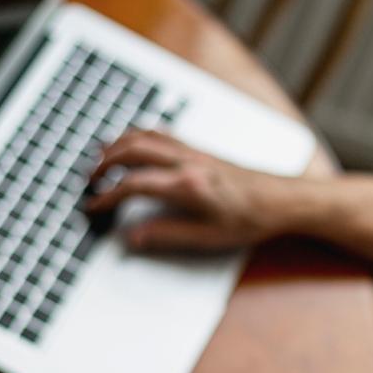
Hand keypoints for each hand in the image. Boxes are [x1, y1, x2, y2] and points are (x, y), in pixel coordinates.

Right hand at [84, 130, 292, 251]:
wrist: (282, 200)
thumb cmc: (250, 219)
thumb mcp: (208, 238)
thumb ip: (166, 236)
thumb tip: (131, 237)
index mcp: (188, 185)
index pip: (134, 186)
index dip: (108, 197)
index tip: (93, 207)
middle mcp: (188, 161)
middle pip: (133, 150)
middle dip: (105, 163)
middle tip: (89, 180)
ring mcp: (194, 151)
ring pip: (146, 136)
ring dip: (118, 144)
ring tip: (100, 158)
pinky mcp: (201, 148)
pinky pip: (162, 133)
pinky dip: (139, 136)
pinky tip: (133, 144)